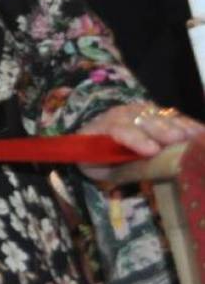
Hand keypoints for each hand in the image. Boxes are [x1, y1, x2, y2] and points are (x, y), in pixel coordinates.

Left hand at [80, 103, 204, 179]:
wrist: (90, 139)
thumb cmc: (96, 157)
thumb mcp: (98, 166)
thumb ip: (117, 166)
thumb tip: (142, 173)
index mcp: (103, 129)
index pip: (120, 130)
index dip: (137, 139)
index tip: (153, 150)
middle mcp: (121, 115)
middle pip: (144, 121)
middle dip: (162, 130)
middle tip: (180, 140)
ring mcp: (138, 110)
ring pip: (159, 116)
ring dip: (179, 125)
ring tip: (196, 136)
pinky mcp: (154, 111)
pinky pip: (172, 115)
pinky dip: (188, 123)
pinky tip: (201, 132)